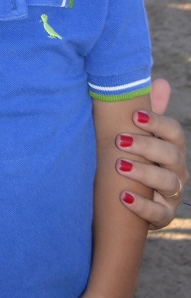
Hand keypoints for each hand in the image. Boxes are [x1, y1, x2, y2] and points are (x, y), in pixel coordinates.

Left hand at [116, 78, 188, 228]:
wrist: (128, 194)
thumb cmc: (134, 155)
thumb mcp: (139, 133)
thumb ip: (149, 109)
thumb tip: (161, 82)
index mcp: (172, 147)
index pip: (174, 132)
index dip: (157, 123)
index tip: (134, 117)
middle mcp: (177, 170)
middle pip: (172, 156)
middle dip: (147, 147)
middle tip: (120, 140)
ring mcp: (172, 194)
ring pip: (168, 183)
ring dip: (144, 173)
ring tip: (120, 165)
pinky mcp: (163, 216)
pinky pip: (159, 214)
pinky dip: (142, 205)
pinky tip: (123, 196)